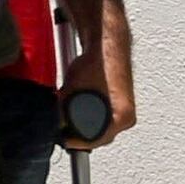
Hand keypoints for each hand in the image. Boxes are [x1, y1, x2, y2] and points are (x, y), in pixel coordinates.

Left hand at [74, 7, 136, 142]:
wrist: (106, 42)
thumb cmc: (98, 62)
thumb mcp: (73, 91)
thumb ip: (65, 112)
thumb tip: (58, 123)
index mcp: (122, 117)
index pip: (96, 141)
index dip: (75, 141)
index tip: (63, 139)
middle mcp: (126, 115)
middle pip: (98, 135)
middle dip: (78, 131)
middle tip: (62, 127)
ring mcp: (123, 107)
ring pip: (99, 124)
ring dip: (82, 121)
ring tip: (69, 108)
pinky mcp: (117, 99)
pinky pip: (100, 112)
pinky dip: (87, 110)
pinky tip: (77, 98)